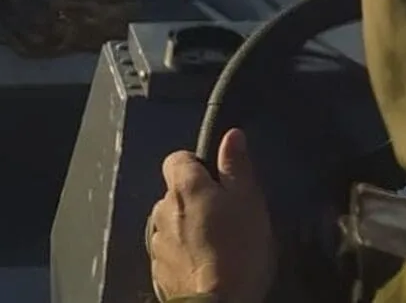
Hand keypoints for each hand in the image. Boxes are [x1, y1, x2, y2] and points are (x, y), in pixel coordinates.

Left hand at [146, 129, 277, 302]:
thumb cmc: (237, 252)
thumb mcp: (249, 201)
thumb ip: (237, 166)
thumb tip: (231, 136)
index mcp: (185, 186)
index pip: (177, 158)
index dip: (197, 165)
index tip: (217, 181)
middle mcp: (162, 209)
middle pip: (175, 193)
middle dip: (195, 201)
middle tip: (225, 218)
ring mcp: (157, 241)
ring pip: (171, 224)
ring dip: (188, 229)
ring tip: (217, 247)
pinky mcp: (158, 270)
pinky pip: (170, 252)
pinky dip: (184, 256)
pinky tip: (205, 266)